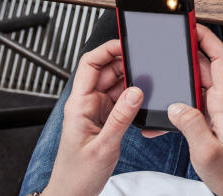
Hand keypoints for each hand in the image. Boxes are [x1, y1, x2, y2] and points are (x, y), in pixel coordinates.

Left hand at [42, 40, 142, 195]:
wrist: (72, 193)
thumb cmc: (77, 174)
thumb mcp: (104, 146)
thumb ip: (121, 118)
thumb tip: (136, 91)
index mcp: (79, 104)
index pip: (90, 64)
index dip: (107, 49)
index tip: (126, 43)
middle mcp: (87, 103)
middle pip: (106, 70)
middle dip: (126, 63)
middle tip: (146, 62)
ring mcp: (97, 110)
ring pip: (116, 83)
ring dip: (132, 80)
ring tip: (149, 80)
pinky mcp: (105, 119)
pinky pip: (121, 99)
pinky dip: (134, 96)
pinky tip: (144, 98)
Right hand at [167, 25, 222, 195]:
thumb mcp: (207, 151)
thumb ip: (190, 125)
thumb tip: (175, 105)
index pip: (219, 57)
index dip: (205, 36)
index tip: (189, 23)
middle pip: (204, 66)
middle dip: (184, 55)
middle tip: (164, 46)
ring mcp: (221, 110)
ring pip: (197, 85)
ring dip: (179, 82)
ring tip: (159, 80)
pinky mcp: (216, 120)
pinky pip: (195, 104)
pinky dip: (180, 104)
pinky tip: (164, 115)